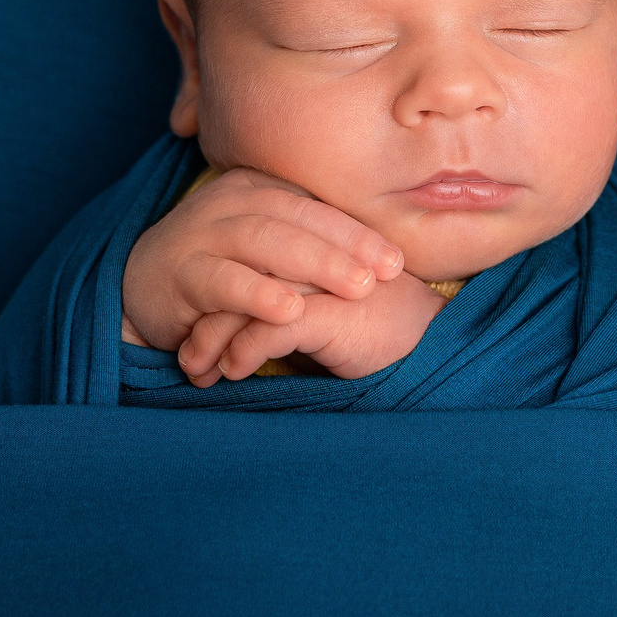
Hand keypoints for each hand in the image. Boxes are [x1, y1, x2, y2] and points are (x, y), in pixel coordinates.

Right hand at [120, 165, 403, 353]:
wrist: (141, 288)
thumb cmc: (221, 270)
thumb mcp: (265, 249)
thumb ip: (307, 245)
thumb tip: (381, 261)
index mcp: (255, 189)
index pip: (313, 206)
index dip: (357, 232)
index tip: (397, 261)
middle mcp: (228, 202)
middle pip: (295, 217)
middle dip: (345, 246)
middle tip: (385, 273)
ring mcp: (200, 233)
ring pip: (263, 240)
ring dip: (314, 264)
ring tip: (356, 288)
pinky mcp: (178, 272)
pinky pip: (221, 280)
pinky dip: (257, 294)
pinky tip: (290, 311)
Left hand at [176, 272, 445, 385]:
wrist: (430, 350)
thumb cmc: (374, 335)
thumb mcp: (318, 315)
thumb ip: (281, 308)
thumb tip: (227, 336)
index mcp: (309, 243)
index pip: (243, 255)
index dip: (214, 294)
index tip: (189, 333)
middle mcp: (314, 253)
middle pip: (236, 271)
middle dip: (203, 318)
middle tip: (186, 358)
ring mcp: (323, 280)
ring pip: (246, 300)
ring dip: (214, 340)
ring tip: (198, 372)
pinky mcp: (332, 313)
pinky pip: (271, 328)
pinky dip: (243, 352)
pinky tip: (232, 372)